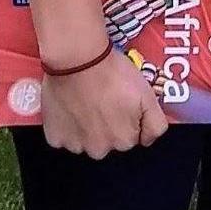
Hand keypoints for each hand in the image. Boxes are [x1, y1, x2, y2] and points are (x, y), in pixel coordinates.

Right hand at [40, 48, 168, 156]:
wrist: (78, 60)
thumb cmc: (112, 73)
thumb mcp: (148, 95)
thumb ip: (155, 124)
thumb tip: (148, 139)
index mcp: (123, 141)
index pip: (131, 137)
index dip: (129, 117)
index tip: (122, 102)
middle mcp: (99, 150)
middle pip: (108, 141)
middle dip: (108, 124)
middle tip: (104, 99)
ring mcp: (75, 145)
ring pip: (86, 140)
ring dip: (87, 126)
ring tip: (87, 100)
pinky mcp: (55, 137)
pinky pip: (64, 136)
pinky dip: (67, 125)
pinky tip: (71, 106)